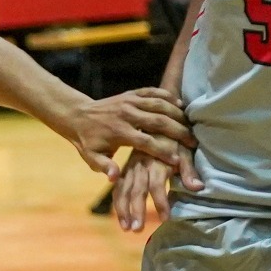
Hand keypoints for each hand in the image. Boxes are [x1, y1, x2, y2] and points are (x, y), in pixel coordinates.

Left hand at [67, 86, 198, 180]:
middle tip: (193, 142)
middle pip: (158, 121)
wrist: (77, 116)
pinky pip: (152, 91)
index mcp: (118, 132)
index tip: (176, 161)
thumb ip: (104, 167)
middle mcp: (126, 114)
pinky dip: (167, 95)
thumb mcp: (91, 157)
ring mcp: (129, 101)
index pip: (145, 142)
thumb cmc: (88, 141)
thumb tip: (115, 178)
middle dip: (178, 132)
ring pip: (158, 104)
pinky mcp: (131, 93)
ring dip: (177, 113)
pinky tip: (180, 104)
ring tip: (190, 124)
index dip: (162, 152)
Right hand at [111, 145, 196, 232]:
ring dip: (123, 210)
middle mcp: (140, 166)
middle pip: (137, 190)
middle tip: (137, 229)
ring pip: (123, 190)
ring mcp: (130, 168)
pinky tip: (121, 219)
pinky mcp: (125, 170)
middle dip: (136, 210)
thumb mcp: (186, 151)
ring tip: (126, 228)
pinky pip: (118, 187)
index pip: (157, 185)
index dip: (161, 202)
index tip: (165, 219)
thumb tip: (197, 187)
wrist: (156, 125)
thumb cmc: (175, 141)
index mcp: (156, 161)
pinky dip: (118, 203)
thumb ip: (189, 170)